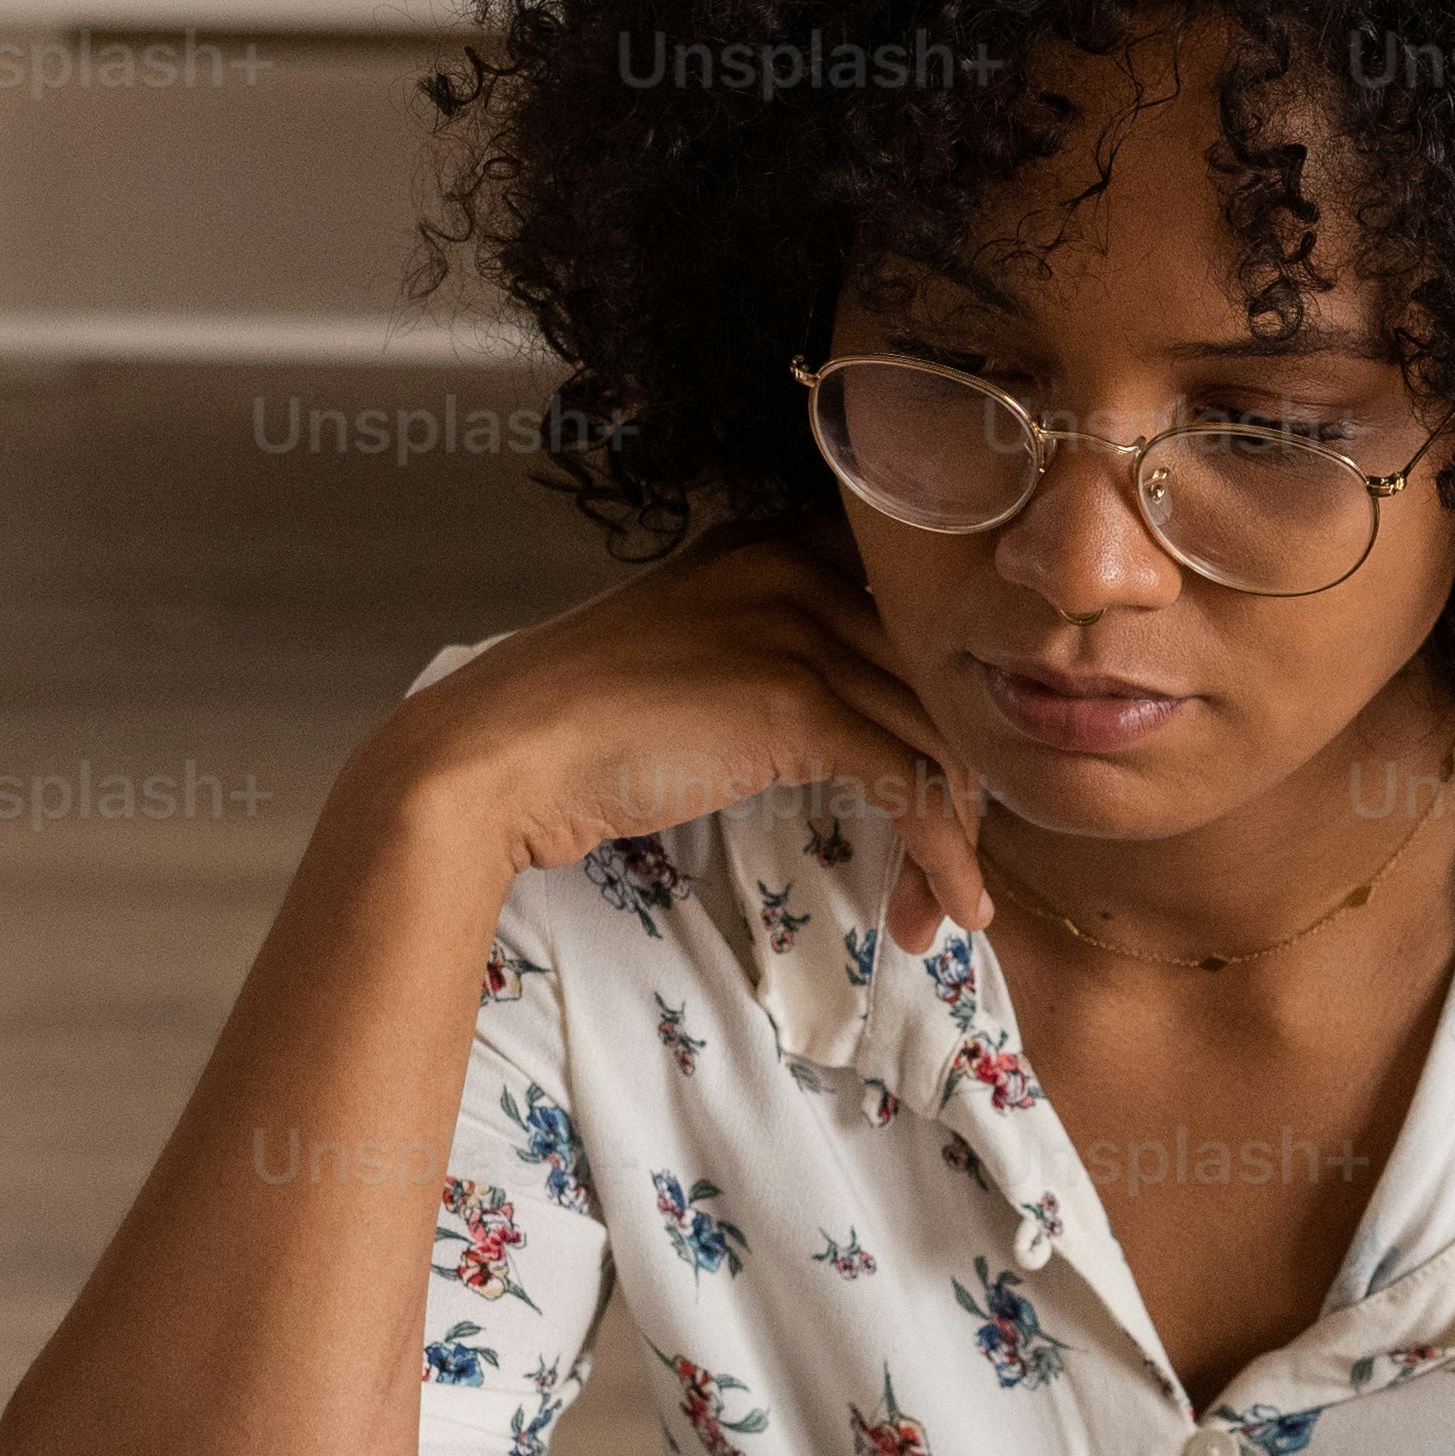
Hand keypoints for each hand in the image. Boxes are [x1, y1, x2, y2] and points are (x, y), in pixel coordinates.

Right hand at [369, 531, 1004, 943]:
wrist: (492, 755)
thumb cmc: (570, 725)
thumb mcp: (683, 657)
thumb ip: (760, 656)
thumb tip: (840, 725)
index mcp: (770, 544)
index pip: (907, 616)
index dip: (947, 703)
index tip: (954, 784)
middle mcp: (795, 566)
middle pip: (934, 679)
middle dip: (963, 787)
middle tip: (954, 874)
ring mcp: (798, 626)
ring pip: (935, 734)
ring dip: (956, 840)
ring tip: (946, 911)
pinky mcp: (797, 701)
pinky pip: (910, 781)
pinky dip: (942, 855)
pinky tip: (952, 909)